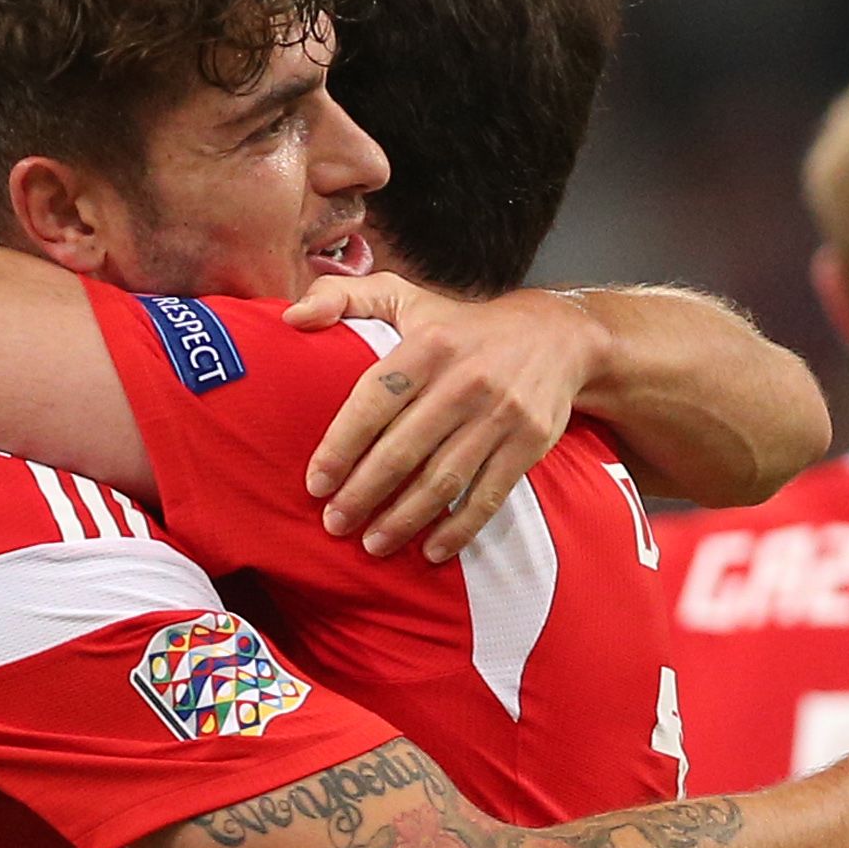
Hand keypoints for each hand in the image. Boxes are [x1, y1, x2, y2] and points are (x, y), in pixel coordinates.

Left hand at [289, 273, 601, 560]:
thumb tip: (292, 318)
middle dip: (363, 494)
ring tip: (372, 544)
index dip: (341, 447)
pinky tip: (431, 551)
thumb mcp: (406, 296)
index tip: (316, 484)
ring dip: (404, 520)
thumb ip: (345, 297)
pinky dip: (459, 529)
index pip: (373, 401)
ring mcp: (500, 415)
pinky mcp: (528, 444)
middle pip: (403, 450)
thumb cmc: (462, 327)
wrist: (557, 337)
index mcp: (428, 346)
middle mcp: (465, 381)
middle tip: (335, 524)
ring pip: (443, 481)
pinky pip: (488, 496)